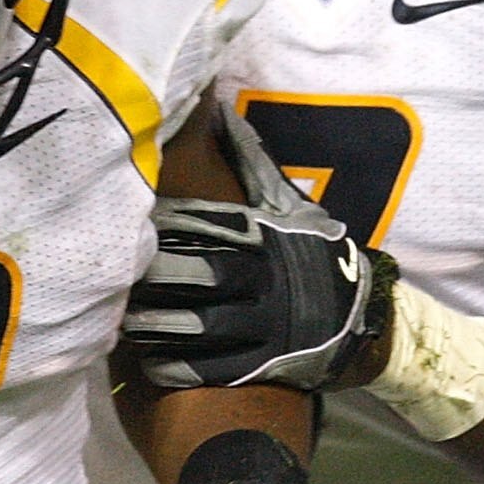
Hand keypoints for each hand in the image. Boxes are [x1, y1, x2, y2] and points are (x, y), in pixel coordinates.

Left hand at [125, 106, 391, 389]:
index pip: (212, 226)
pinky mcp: (267, 364)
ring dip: (161, 326)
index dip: (170, 224)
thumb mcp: (290, 206)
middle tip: (123, 277)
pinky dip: (181, 367)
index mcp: (267, 237)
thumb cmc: (310, 251)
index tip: (138, 222)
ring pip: (204, 326)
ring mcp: (267, 325)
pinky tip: (152, 362)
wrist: (360, 313)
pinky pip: (217, 368)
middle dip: (160, 277)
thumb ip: (252, 166)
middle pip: (204, 275)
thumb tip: (220, 115)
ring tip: (127, 321)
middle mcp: (267, 279)